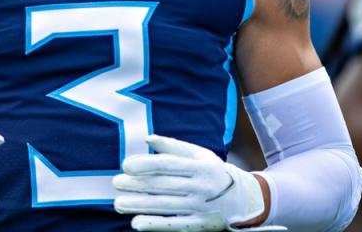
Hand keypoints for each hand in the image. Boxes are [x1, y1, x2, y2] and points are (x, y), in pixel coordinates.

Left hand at [113, 135, 284, 231]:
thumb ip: (174, 147)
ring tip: (118, 202)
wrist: (245, 200)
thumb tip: (148, 138)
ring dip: (139, 205)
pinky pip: (173, 225)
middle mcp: (200, 187)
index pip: (169, 165)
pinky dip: (154, 225)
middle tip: (116, 183)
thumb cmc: (215, 173)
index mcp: (200, 166)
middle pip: (163, 186)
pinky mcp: (198, 225)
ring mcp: (199, 208)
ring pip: (164, 206)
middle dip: (137, 185)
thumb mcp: (200, 155)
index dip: (146, 165)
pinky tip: (136, 223)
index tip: (126, 165)